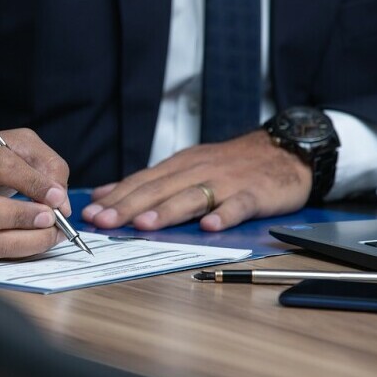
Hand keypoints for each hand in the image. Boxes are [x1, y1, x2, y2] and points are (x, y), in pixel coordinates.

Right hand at [0, 129, 71, 257]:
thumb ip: (46, 165)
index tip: (58, 197)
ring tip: (53, 234)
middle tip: (52, 219)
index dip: (31, 183)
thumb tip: (61, 204)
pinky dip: (22, 251)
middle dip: (23, 218)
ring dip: (28, 242)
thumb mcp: (18, 145)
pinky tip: (38, 241)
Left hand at [81, 130, 310, 231]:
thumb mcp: (186, 166)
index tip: (91, 213)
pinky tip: (210, 226)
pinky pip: (238, 204)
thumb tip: (105, 194)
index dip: (116, 198)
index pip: (141, 182)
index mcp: (179, 166)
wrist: (285, 150)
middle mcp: (197, 171)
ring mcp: (226, 181)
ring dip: (167, 210)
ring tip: (145, 224)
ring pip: (192, 196)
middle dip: (129, 206)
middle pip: (159, 189)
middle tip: (105, 221)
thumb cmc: (231, 164)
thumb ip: (148, 182)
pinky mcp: (254, 193)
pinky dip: (225, 214)